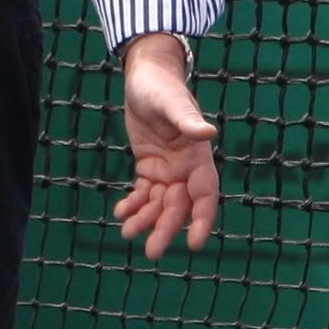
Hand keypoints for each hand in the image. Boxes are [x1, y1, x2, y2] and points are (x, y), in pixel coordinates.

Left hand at [114, 35, 219, 257]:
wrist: (145, 77)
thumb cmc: (161, 86)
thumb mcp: (171, 102)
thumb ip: (187, 120)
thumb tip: (208, 133)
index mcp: (197, 156)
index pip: (205, 194)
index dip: (202, 219)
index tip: (193, 244)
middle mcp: (185, 168)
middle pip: (179, 206)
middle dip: (166, 228)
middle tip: (151, 252)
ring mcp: (167, 169)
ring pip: (160, 204)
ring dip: (146, 220)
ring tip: (127, 233)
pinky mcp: (149, 166)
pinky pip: (144, 193)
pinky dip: (134, 205)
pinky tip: (121, 213)